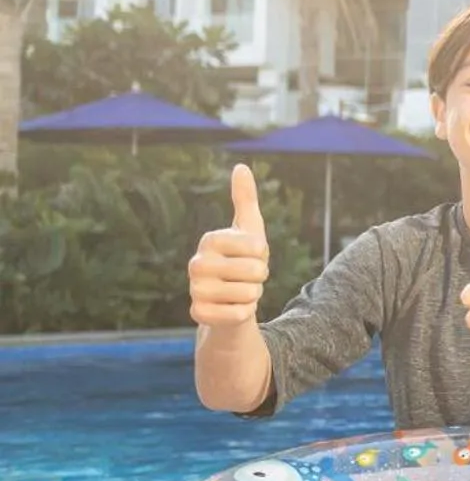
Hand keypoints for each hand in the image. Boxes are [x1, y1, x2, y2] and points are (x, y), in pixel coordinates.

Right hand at [189, 163, 269, 326]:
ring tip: (239, 291)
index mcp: (210, 240)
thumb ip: (245, 198)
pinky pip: (239, 314)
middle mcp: (196, 264)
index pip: (257, 247)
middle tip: (245, 277)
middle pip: (255, 271)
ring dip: (253, 295)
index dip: (262, 254)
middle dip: (260, 277)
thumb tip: (241, 166)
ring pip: (250, 294)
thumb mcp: (249, 228)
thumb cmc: (242, 259)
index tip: (250, 255)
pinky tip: (232, 308)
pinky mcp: (199, 314)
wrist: (230, 298)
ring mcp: (195, 290)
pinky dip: (244, 313)